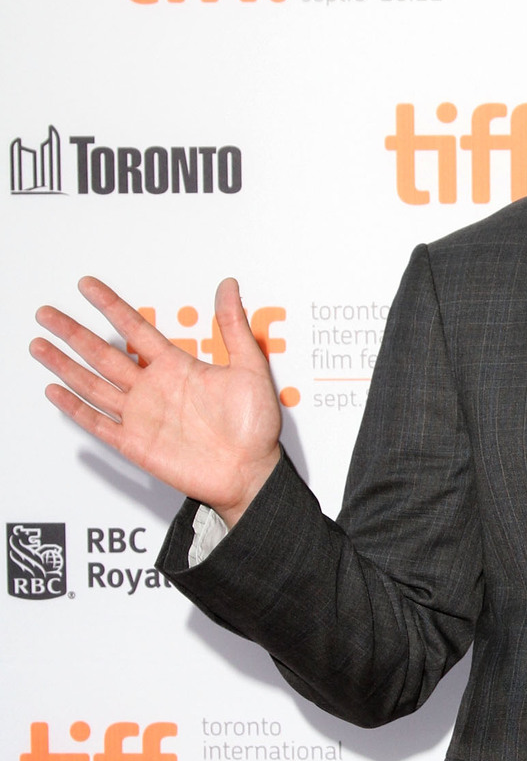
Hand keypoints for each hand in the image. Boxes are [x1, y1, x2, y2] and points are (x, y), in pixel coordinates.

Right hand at [31, 277, 281, 525]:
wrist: (250, 474)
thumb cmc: (254, 427)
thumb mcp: (250, 368)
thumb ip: (234, 327)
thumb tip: (228, 287)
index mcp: (176, 367)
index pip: (134, 328)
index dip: (110, 306)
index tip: (88, 286)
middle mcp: (153, 388)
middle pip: (102, 352)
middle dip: (72, 332)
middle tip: (47, 313)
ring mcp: (141, 415)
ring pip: (93, 383)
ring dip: (65, 365)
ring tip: (39, 345)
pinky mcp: (135, 443)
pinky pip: (98, 422)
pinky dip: (75, 407)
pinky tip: (56, 391)